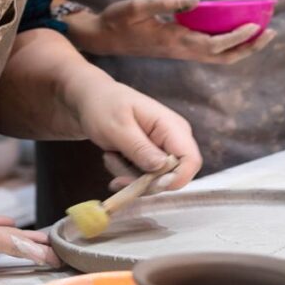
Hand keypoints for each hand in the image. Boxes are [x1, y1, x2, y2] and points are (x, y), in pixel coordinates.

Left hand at [61, 69, 201, 190]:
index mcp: (172, 126)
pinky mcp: (154, 157)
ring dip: (129, 176)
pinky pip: (146, 178)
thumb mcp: (118, 127)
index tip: (145, 185)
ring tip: (110, 156)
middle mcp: (174, 139)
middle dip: (143, 182)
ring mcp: (165, 149)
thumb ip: (140, 148)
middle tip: (116, 176)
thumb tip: (162, 168)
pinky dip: (126, 174)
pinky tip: (113, 158)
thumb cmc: (104, 106)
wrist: (92, 99)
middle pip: (174, 177)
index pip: (191, 161)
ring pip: (156, 181)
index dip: (174, 179)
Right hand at [67, 0, 276, 63]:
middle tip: (273, 32)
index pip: (214, 44)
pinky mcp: (179, 49)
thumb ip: (167, 3)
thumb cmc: (119, 19)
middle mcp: (182, 50)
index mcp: (175, 40)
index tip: (256, 26)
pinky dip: (228, 45)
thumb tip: (195, 0)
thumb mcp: (138, 6)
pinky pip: (210, 52)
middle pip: (224, 57)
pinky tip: (236, 33)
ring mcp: (181, 52)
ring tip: (262, 33)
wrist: (104, 38)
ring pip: (219, 57)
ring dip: (242, 48)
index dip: (237, 37)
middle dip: (250, 46)